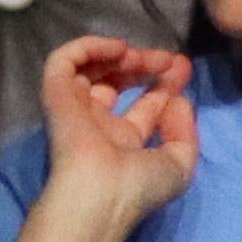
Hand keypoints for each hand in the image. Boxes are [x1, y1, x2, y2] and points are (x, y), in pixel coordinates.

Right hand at [36, 36, 200, 241]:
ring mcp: (75, 109)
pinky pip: (64, 61)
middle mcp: (99, 125)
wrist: (99, 194)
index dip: (165, 84)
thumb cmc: (138, 187)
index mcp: (124, 143)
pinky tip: (118, 50)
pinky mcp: (55, 94)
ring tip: (139, 55)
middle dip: (145, 65)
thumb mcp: (180, 166)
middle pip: (119, 82)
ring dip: (119, 55)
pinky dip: (90, 47)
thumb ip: (186, 132)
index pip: (145, 106)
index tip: (182, 67)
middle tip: (168, 59)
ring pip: (91, 69)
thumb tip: (177, 100)